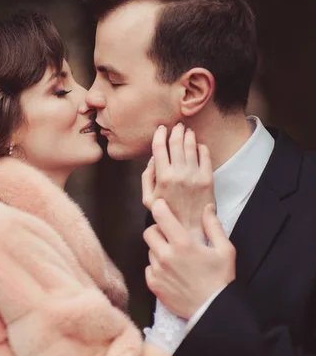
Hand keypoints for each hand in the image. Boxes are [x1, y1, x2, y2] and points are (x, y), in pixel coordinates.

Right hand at [142, 123, 213, 238]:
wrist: (190, 228)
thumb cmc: (166, 215)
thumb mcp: (148, 199)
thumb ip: (147, 177)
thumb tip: (152, 159)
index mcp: (162, 177)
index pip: (159, 147)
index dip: (160, 135)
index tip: (161, 129)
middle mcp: (179, 173)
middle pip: (176, 143)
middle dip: (176, 131)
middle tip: (176, 126)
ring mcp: (194, 175)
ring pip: (191, 146)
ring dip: (188, 135)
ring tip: (187, 131)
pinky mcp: (208, 178)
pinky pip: (205, 155)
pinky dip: (201, 147)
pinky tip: (198, 145)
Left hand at [144, 199, 235, 318]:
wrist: (213, 310)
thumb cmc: (221, 280)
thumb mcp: (225, 250)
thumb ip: (213, 226)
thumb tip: (207, 208)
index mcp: (182, 244)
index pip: (160, 216)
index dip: (159, 208)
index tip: (162, 206)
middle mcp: (165, 255)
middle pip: (149, 232)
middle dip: (158, 231)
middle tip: (170, 236)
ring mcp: (157, 270)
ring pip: (150, 251)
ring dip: (159, 250)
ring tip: (175, 258)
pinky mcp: (153, 284)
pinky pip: (149, 268)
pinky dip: (157, 268)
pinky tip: (171, 273)